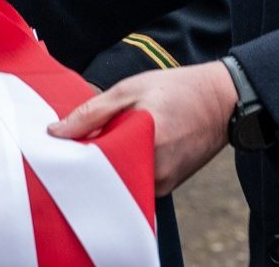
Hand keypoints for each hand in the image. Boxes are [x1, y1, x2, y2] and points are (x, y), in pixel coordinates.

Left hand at [48, 61, 235, 195]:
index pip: (94, 165)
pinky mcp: (167, 188)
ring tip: (106, 141)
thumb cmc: (178, 90)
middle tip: (79, 142)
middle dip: (89, 163)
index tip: (60, 145)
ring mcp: (163, 185)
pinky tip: (124, 148)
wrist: (222, 101)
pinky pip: (135, 184)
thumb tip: (56, 132)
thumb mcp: (130, 90)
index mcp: (146, 144)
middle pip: (105, 179)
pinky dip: (125, 169)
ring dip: (108, 166)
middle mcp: (156, 173)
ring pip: (120, 184)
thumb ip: (92, 112)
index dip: (74, 155)